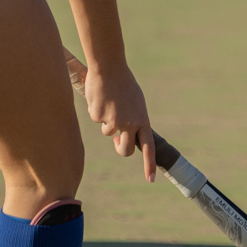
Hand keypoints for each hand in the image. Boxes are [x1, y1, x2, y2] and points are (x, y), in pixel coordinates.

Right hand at [83, 62, 155, 181]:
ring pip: (108, 133)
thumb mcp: (135, 102)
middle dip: (120, 147)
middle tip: (118, 140)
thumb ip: (134, 119)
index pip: (148, 148)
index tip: (150, 180)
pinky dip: (97, 110)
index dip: (149, 165)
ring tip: (110, 101)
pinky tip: (100, 97)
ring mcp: (113, 121)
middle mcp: (129, 124)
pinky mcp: (98, 116)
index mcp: (142, 120)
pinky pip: (96, 119)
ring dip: (106, 121)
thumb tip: (125, 135)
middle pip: (125, 150)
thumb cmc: (123, 82)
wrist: (109, 67)